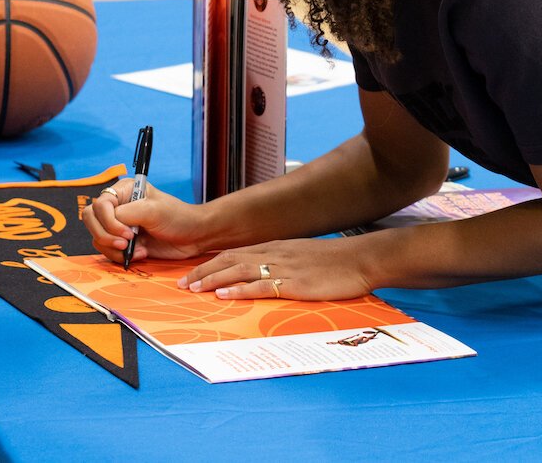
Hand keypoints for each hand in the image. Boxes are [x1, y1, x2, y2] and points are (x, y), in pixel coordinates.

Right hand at [81, 178, 211, 261]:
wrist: (193, 236)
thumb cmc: (177, 217)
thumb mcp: (154, 210)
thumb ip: (128, 213)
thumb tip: (111, 222)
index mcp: (124, 192)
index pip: (100, 205)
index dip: (109, 221)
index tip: (128, 233)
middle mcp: (118, 207)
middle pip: (91, 219)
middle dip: (105, 235)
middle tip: (125, 244)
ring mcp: (119, 226)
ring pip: (97, 238)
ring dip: (114, 249)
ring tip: (137, 250)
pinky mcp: (123, 243)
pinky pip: (108, 251)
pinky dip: (120, 257)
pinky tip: (141, 254)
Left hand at [179, 236, 373, 300]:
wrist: (359, 259)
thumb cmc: (333, 261)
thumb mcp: (300, 257)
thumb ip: (280, 263)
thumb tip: (261, 275)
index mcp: (274, 247)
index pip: (232, 253)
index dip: (209, 263)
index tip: (191, 274)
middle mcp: (273, 253)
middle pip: (229, 259)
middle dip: (202, 272)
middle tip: (182, 284)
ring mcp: (283, 267)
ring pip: (238, 270)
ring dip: (213, 280)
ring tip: (193, 289)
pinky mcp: (294, 283)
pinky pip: (261, 286)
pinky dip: (240, 290)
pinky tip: (224, 295)